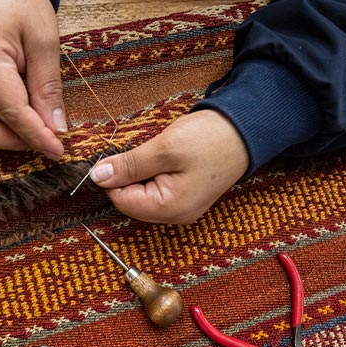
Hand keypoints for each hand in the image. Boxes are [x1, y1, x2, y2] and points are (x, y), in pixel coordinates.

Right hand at [0, 0, 66, 159]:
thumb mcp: (45, 41)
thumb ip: (48, 88)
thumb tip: (55, 129)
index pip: (10, 112)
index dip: (35, 136)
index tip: (58, 151)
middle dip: (15, 142)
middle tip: (47, 140)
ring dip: (10, 133)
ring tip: (40, 124)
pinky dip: (4, 120)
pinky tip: (27, 112)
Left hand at [89, 110, 248, 223]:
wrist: (247, 130)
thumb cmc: (210, 138)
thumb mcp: (164, 148)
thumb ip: (129, 165)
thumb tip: (98, 177)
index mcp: (170, 208)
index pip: (121, 201)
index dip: (114, 177)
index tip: (120, 154)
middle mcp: (176, 216)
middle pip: (131, 201)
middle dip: (129, 176)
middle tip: (145, 151)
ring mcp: (183, 208)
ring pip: (143, 195)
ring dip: (141, 174)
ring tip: (160, 154)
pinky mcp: (187, 197)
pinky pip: (157, 191)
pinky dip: (153, 174)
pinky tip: (166, 159)